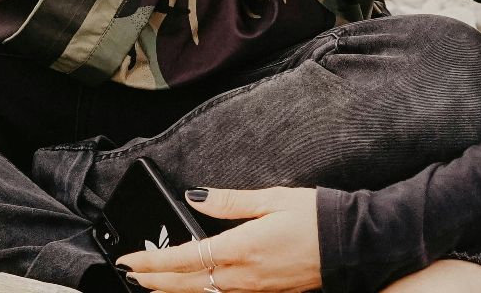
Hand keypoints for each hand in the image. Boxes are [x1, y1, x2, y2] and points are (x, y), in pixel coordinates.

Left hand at [118, 186, 320, 292]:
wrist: (352, 244)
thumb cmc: (315, 217)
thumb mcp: (271, 199)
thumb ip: (230, 201)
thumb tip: (197, 196)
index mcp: (242, 248)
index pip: (185, 259)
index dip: (153, 262)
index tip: (129, 260)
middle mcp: (245, 276)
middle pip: (188, 284)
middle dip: (155, 281)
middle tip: (130, 274)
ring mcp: (256, 289)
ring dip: (175, 291)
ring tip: (152, 286)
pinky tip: (194, 291)